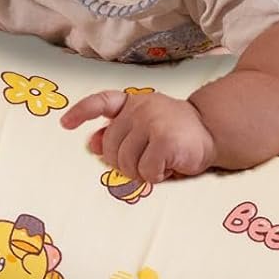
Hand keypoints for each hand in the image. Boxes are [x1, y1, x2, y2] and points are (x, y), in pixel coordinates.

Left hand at [60, 89, 216, 183]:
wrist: (213, 131)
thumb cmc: (176, 133)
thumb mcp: (145, 128)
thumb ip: (119, 132)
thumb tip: (91, 142)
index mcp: (133, 102)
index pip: (102, 102)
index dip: (81, 112)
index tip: (65, 124)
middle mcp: (140, 108)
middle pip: (110, 148)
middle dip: (125, 163)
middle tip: (147, 162)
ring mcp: (152, 122)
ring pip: (126, 163)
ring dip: (142, 172)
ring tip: (160, 163)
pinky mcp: (164, 140)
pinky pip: (145, 172)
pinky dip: (156, 176)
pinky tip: (170, 167)